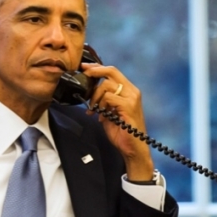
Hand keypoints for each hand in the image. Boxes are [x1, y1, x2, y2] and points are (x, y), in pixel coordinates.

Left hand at [81, 62, 154, 181]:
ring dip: (95, 97)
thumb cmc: (122, 132)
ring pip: (107, 85)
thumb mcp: (110, 112)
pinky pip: (109, 98)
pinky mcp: (128, 106)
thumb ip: (104, 100)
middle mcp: (132, 91)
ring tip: (94, 110)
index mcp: (129, 91)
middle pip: (111, 72)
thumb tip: (89, 92)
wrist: (133, 148)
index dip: (97, 67)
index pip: (113, 71)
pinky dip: (101, 106)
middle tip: (83, 76)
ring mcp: (132, 98)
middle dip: (94, 72)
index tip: (84, 67)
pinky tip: (101, 116)